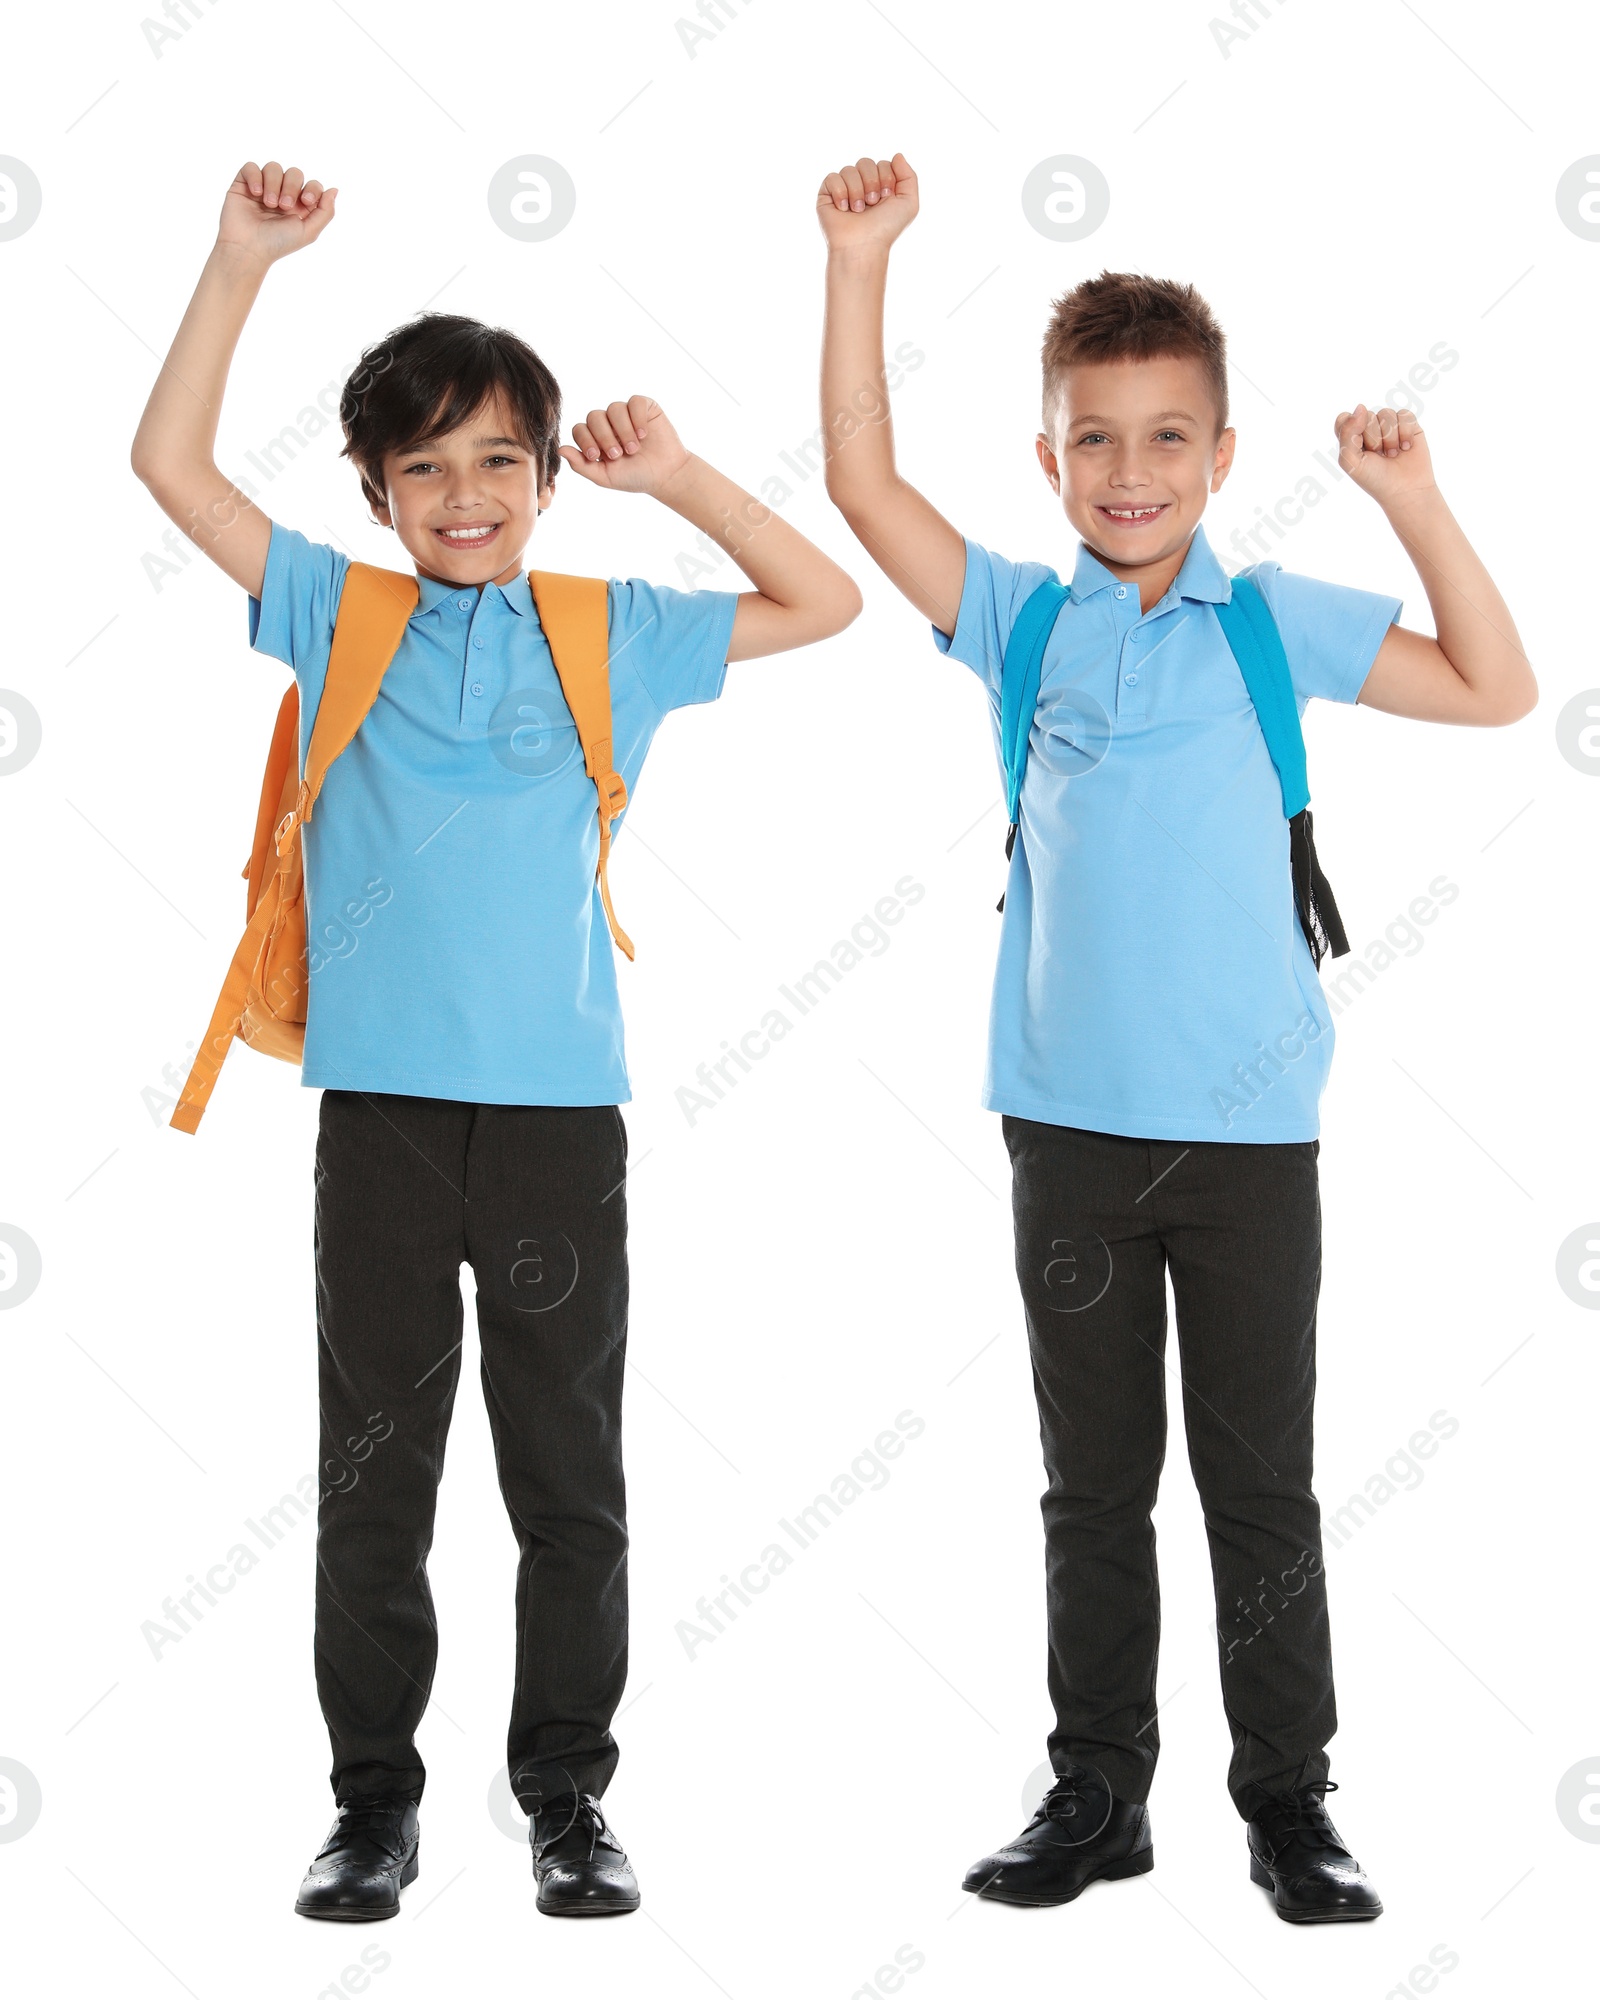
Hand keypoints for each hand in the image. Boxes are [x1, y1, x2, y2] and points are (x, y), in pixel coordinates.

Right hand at [217, 161, 336, 264]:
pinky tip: (255, 193)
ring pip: (274, 167)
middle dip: (292, 187)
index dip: (313, 189)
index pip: (313, 184)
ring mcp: (263, 187)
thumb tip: (334, 190)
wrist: (248, 248)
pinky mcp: (244, 184)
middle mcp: (282, 194)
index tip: (307, 202)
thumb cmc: (278, 243)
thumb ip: (325, 212)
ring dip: (274, 184)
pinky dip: (255, 177)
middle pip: (295, 173)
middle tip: (284, 206)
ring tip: (269, 204)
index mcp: (300, 206)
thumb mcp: (309, 231)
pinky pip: (251, 167)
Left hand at [558, 396, 691, 496]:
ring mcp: (626, 413)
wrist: (665, 475)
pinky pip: (634, 402)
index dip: (585, 440)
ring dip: (623, 431)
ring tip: (633, 449)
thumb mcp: (605, 477)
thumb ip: (582, 465)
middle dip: (604, 437)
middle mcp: (609, 423)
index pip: (580, 429)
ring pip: (613, 408)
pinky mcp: (644, 406)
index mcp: (596, 438)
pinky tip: (644, 435)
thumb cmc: (635, 477)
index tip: (596, 457)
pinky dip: (637, 418)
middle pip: (594, 416)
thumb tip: (559, 449)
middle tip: (617, 455)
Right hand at [816, 152, 918, 253]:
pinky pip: (832, 178)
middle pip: (865, 162)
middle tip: (872, 203)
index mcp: (879, 186)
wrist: (864, 246)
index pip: (882, 163)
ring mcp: (843, 190)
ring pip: (849, 169)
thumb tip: (897, 155)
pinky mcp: (826, 196)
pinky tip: (843, 209)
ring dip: (857, 191)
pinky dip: (840, 193)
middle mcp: (861, 187)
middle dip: (872, 182)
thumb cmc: (885, 229)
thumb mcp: (909, 203)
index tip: (886, 197)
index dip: (886, 177)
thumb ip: (909, 176)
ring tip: (858, 210)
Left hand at [1334, 402, 1436, 508]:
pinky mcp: (1408, 425)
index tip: (1358, 444)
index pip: (1344, 418)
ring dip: (1390, 437)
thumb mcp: (1351, 461)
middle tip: (1378, 456)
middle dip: (1374, 438)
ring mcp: (1389, 426)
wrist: (1405, 490)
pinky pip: (1404, 415)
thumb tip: (1361, 407)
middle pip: (1366, 415)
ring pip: (1386, 413)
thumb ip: (1347, 433)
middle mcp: (1369, 429)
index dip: (1351, 427)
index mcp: (1351, 438)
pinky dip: (1405, 432)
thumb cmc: (1375, 479)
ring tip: (1393, 454)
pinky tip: (1406, 447)